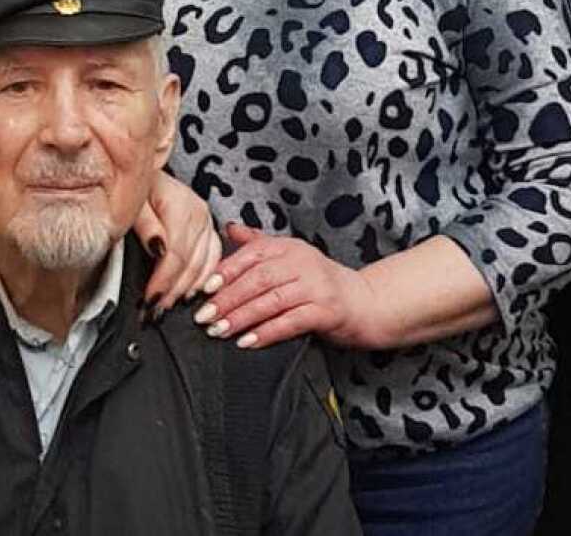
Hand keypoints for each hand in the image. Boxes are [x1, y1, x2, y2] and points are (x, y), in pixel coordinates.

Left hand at [137, 171, 221, 315]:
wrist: (145, 176)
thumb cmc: (136, 189)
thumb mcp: (133, 202)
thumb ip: (145, 225)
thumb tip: (157, 248)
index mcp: (181, 206)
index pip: (175, 254)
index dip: (162, 281)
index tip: (149, 300)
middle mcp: (200, 214)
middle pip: (191, 264)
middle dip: (172, 291)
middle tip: (155, 311)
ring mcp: (207, 222)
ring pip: (205, 266)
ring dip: (187, 289)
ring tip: (169, 305)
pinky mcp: (209, 230)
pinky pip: (214, 261)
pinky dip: (203, 279)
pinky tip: (192, 292)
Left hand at [193, 223, 383, 350]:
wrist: (367, 302)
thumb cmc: (323, 283)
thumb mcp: (292, 257)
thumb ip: (260, 244)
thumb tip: (229, 228)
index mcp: (290, 247)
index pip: (252, 255)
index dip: (225, 271)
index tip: (204, 289)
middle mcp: (303, 262)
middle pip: (258, 279)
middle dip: (227, 299)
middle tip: (204, 316)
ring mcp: (317, 286)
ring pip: (271, 301)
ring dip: (242, 317)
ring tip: (219, 331)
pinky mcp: (327, 311)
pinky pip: (291, 322)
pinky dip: (267, 332)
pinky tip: (248, 342)